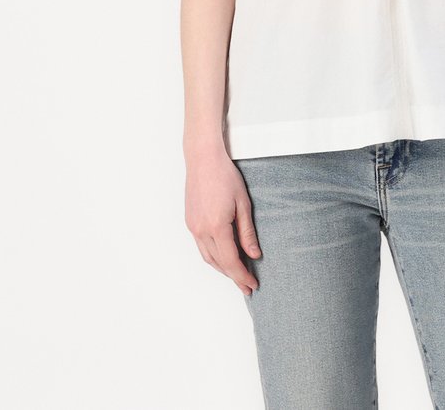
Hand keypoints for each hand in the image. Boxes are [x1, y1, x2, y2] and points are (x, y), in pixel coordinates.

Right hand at [184, 145, 261, 295]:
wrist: (203, 159)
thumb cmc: (225, 176)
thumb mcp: (243, 204)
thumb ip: (247, 232)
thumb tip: (254, 255)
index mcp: (216, 227)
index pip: (231, 261)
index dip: (242, 276)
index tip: (252, 285)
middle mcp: (201, 230)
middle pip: (218, 263)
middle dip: (233, 277)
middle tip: (247, 286)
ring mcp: (193, 227)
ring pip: (208, 257)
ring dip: (222, 269)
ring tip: (237, 275)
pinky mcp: (190, 222)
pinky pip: (201, 247)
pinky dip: (213, 256)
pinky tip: (223, 256)